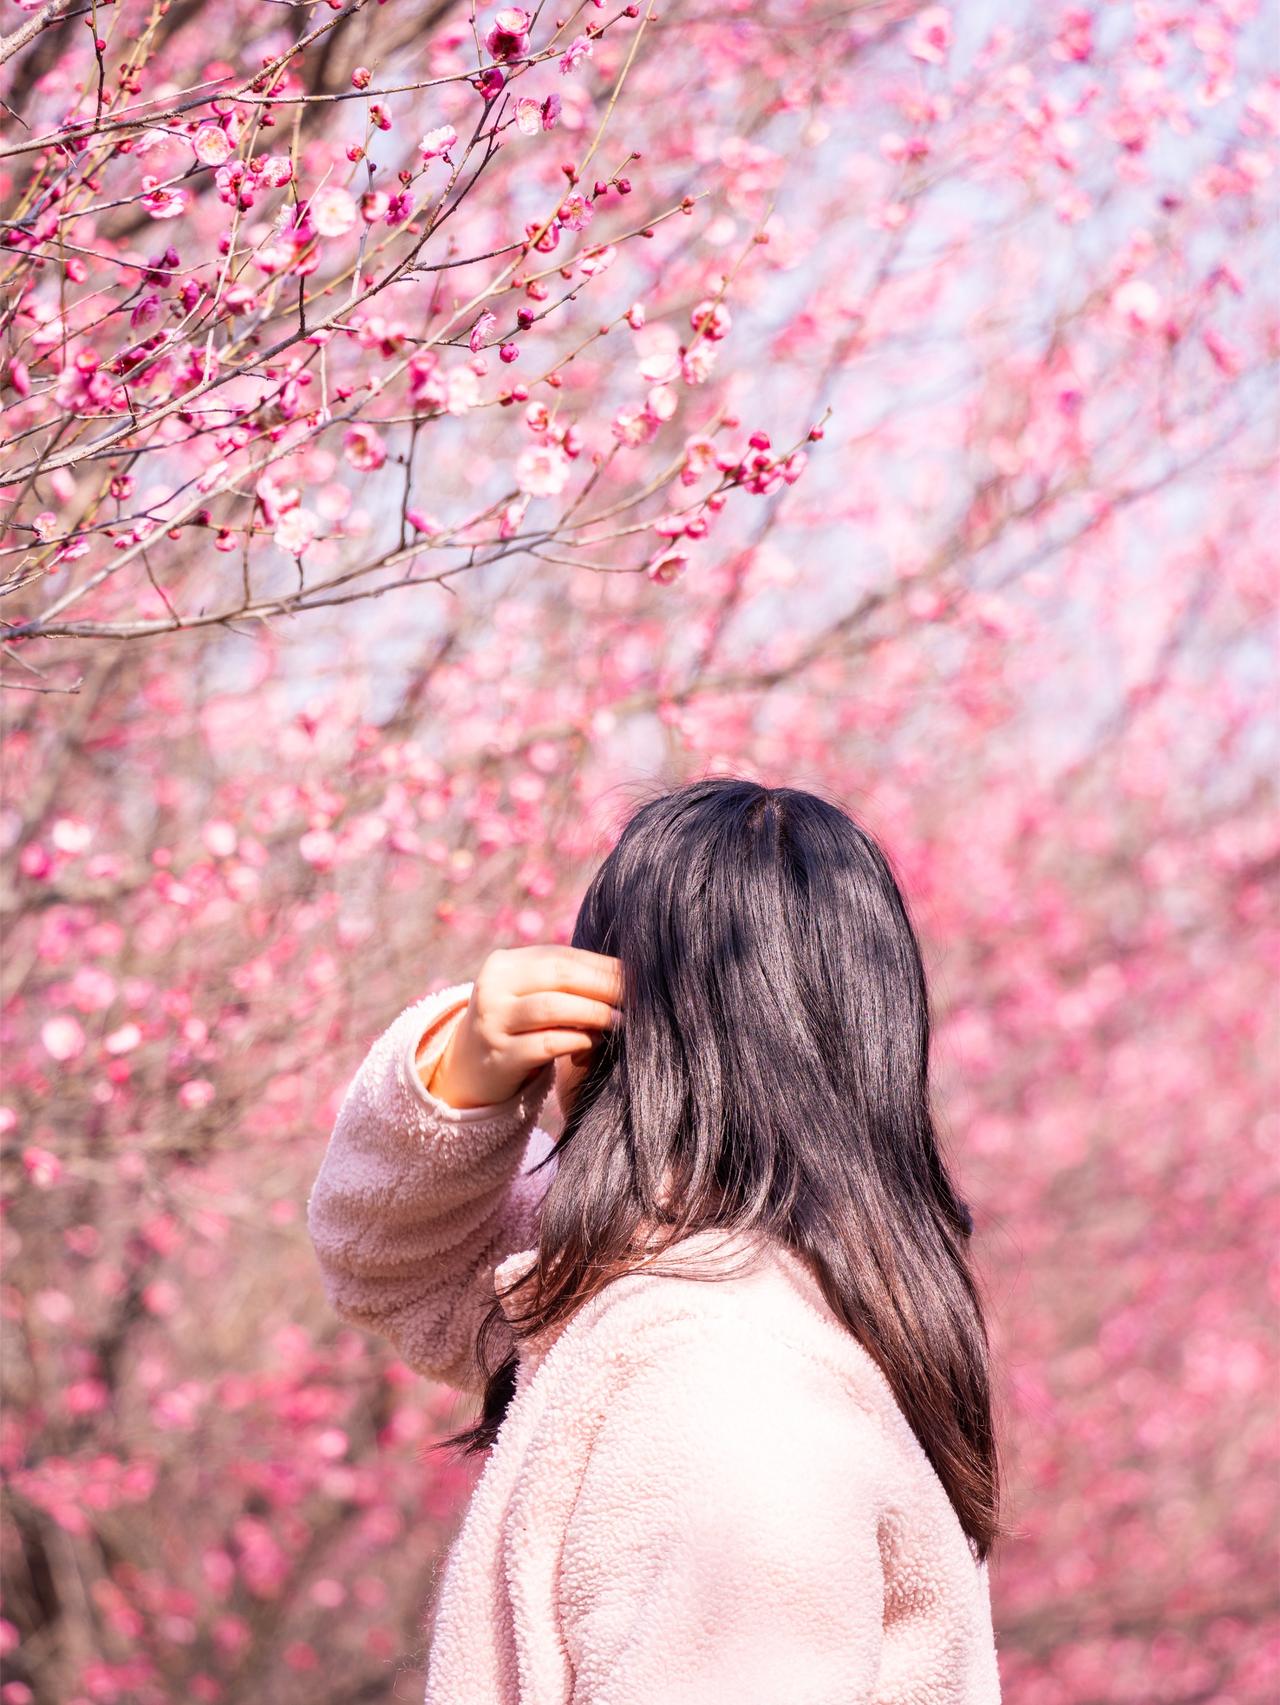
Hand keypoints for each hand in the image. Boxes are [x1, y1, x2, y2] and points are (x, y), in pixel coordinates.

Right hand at [425, 945, 622, 1109]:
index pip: (560, 956)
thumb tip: (626, 972)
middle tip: (635, 996)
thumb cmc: (518, 1024)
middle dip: (602, 985)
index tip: (635, 973)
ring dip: (593, 1012)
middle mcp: (492, 987)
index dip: (601, 964)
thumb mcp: (531, 994)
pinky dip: (577, 1040)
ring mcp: (492, 1022)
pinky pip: (546, 1044)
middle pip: (558, 977)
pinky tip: (595, 1041)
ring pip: (551, 1008)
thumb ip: (566, 981)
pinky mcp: (499, 1056)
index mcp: (504, 963)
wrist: (471, 1067)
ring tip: (619, 1020)